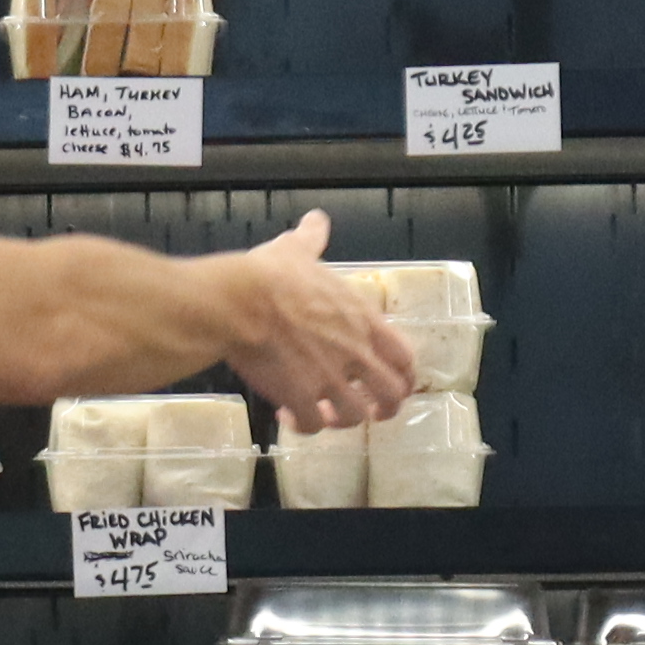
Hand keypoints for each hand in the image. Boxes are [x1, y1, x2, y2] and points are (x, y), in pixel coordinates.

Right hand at [205, 208, 416, 432]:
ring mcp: (331, 379)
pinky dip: (302, 426)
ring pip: (354, 418)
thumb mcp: (297, 251)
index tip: (390, 381)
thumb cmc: (270, 275)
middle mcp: (356, 353)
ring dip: (339, 421)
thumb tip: (316, 219)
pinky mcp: (301, 397)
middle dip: (382, 409)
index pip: (405, 357)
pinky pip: (312, 425)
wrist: (240, 302)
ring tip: (321, 416)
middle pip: (392, 396)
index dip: (403, 375)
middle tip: (365, 411)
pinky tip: (287, 416)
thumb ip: (312, 239)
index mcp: (363, 321)